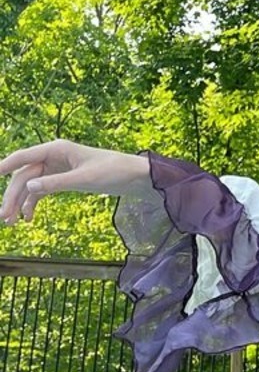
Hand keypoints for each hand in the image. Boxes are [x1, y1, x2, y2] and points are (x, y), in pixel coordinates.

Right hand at [0, 140, 150, 224]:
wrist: (133, 177)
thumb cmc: (113, 171)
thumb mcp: (84, 179)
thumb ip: (56, 183)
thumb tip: (29, 186)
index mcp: (57, 149)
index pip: (24, 156)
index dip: (5, 166)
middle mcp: (53, 157)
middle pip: (24, 176)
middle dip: (12, 196)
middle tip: (3, 217)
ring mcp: (56, 169)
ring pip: (30, 186)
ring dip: (19, 203)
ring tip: (10, 223)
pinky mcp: (62, 180)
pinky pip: (41, 192)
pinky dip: (33, 205)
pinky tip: (27, 219)